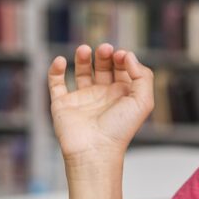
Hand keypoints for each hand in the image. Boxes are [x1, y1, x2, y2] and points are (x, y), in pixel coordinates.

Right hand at [48, 43, 154, 169]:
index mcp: (123, 94)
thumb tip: (128, 55)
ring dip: (83, 57)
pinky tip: (62, 60)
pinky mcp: (62, 104)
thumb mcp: (143, 101)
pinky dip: (56, 70)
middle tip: (105, 48)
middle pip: (104, 67)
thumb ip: (142, 76)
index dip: (123, 58)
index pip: (123, 69)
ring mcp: (82, 98)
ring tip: (85, 49)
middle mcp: (103, 95)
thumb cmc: (120, 128)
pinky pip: (56, 83)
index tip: (121, 55)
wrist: (94, 149)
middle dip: (104, 55)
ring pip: (82, 72)